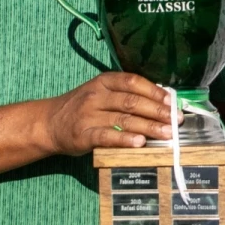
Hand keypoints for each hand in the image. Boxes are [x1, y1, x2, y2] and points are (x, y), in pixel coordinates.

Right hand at [43, 72, 181, 154]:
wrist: (48, 123)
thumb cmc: (82, 107)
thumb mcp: (100, 92)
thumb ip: (125, 94)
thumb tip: (161, 101)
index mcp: (104, 82)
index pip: (133, 82)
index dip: (155, 91)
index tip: (172, 102)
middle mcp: (96, 96)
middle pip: (132, 102)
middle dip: (158, 111)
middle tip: (176, 121)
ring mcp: (88, 115)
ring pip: (124, 119)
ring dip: (149, 127)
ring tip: (167, 134)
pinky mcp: (83, 135)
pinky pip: (107, 136)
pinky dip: (125, 139)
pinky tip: (140, 143)